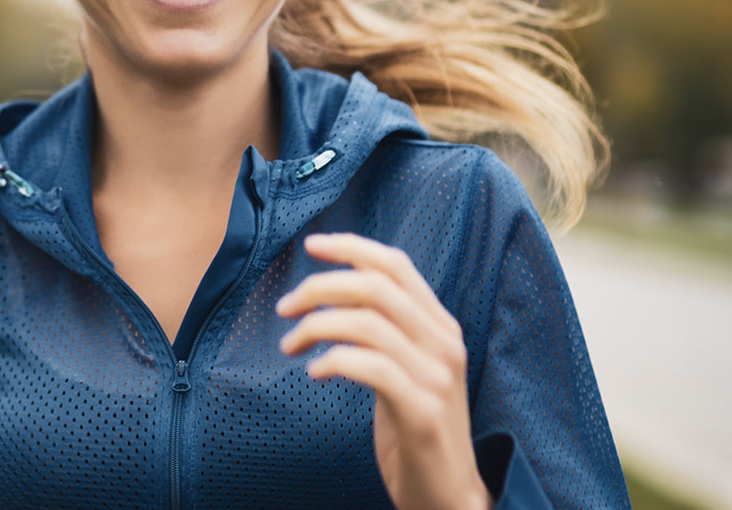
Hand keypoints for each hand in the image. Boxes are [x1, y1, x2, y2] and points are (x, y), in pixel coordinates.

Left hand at [275, 233, 493, 509]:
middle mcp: (443, 343)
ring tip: (290, 345)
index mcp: (439, 326)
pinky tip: (314, 373)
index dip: (351, 248)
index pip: (396, 265)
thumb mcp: (404, 366)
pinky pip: (372, 368)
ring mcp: (436, 377)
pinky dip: (335, 361)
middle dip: (320, 287)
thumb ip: (383, 328)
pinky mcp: (422, 412)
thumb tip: (334, 291)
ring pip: (368, 323)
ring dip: (317, 326)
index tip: (310, 246)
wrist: (447, 495)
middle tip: (284, 306)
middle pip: (376, 287)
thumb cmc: (413, 426)